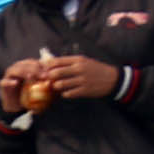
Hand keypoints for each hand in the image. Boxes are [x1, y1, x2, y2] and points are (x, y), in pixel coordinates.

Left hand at [4, 54, 134, 109]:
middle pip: (56, 73)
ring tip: (54, 87)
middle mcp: (79, 69)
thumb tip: (52, 64)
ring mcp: (81, 80)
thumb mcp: (84, 61)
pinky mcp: (84, 91)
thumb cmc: (95, 69)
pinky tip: (64, 93)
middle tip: (45, 80)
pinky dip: (64, 94)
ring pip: (60, 84)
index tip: (42, 69)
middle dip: (48, 77)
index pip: (57, 61)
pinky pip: (68, 94)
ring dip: (55, 87)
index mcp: (78, 60)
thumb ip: (69, 62)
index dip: (47, 66)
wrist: (112, 79)